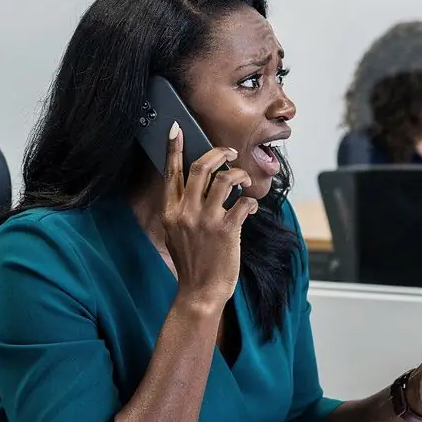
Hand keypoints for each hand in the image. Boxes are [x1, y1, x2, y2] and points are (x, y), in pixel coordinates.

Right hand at [162, 126, 257, 309]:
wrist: (199, 292)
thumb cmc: (190, 264)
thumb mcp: (174, 234)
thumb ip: (179, 211)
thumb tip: (189, 190)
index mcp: (171, 211)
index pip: (171, 172)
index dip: (174, 148)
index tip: (177, 129)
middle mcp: (186, 212)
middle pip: (201, 167)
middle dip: (218, 153)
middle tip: (229, 152)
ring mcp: (207, 221)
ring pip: (224, 179)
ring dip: (238, 174)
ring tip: (243, 179)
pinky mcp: (227, 230)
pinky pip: (243, 203)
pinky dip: (250, 201)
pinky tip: (249, 207)